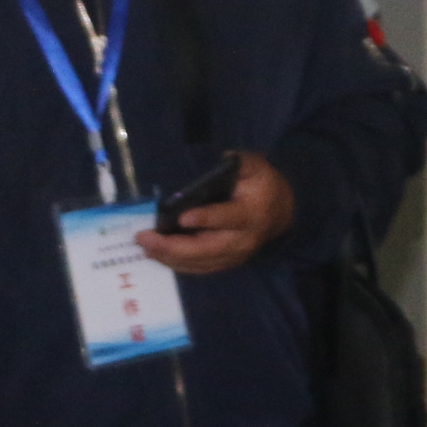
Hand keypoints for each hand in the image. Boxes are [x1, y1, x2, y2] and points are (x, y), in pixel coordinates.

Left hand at [139, 152, 295, 275]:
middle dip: (173, 246)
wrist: (281, 213)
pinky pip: (199, 268)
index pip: (228, 218)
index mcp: (251, 213)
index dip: (207, 218)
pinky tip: (157, 255)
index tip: (182, 217)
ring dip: (169, 257)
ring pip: (199, 262)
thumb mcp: (257, 167)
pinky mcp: (226, 262)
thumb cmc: (263, 186)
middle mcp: (242, 240)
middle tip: (145, 238)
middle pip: (206, 248)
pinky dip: (176, 263)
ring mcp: (234, 255)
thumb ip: (242, 161)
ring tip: (145, 247)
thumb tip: (223, 158)